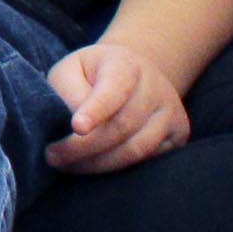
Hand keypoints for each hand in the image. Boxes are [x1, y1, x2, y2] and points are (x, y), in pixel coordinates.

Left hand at [47, 39, 194, 173]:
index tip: (77, 127)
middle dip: (84, 148)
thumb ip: (68, 91)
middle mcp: (155, 86)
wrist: (133, 77)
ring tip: (68, 166)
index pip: (114, 88)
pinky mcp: (179, 134)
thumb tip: (77, 127)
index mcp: (126, 63)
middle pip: (122, 125)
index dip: (96, 109)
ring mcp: (171, 111)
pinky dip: (118, 168)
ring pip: (136, 149)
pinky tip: (95, 165)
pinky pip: (149, 161)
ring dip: (99, 164)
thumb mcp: (71, 70)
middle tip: (53, 157)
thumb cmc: (91, 76)